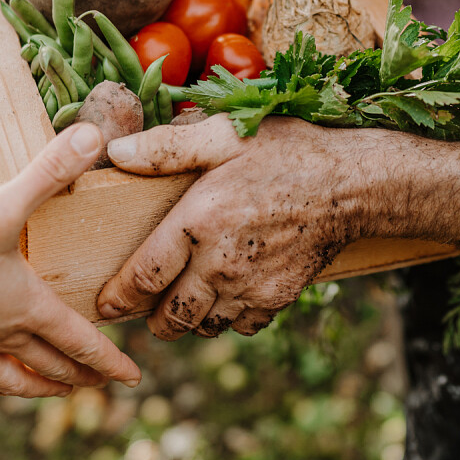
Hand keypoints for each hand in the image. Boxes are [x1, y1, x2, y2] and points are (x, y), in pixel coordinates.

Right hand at [0, 123, 141, 396]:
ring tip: (59, 390)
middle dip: (83, 376)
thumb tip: (93, 138)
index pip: (81, 341)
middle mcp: (4, 334)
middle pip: (52, 365)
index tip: (133, 378)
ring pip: (14, 378)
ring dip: (40, 386)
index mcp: (28, 309)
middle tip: (104, 383)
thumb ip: (47, 173)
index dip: (110, 360)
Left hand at [96, 115, 371, 339]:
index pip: (144, 277)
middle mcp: (222, 265)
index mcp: (200, 223)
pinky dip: (227, 318)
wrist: (353, 184)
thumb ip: (166, 147)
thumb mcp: (225, 133)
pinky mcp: (278, 299)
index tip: (105, 303)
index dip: (119, 297)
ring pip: (203, 326)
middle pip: (170, 317)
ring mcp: (252, 288)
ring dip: (187, 319)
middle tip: (141, 305)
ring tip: (181, 300)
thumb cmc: (287, 152)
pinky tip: (225, 293)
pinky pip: (240, 326)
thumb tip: (115, 154)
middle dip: (150, 317)